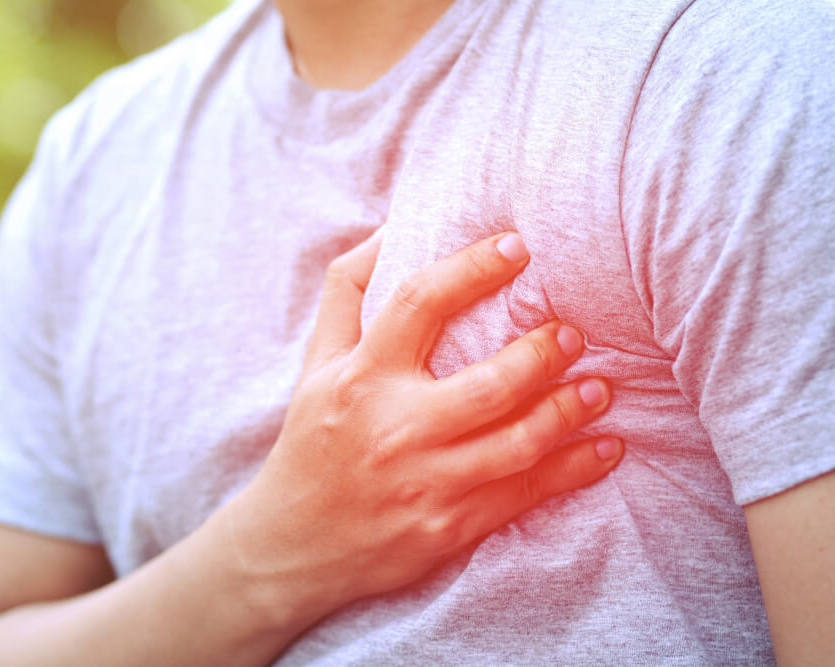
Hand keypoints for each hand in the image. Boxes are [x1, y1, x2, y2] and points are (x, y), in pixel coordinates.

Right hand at [223, 229, 621, 629]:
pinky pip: (523, 494)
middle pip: (488, 385)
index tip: (517, 246)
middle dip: (542, 354)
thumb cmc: (312, 438)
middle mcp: (393, 427)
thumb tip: (392, 226)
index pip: (418, 304)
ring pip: (516, 443)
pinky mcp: (448, 527)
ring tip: (600, 387)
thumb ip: (348, 290)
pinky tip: (606, 448)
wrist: (295, 543)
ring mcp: (424, 482)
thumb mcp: (316, 361)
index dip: (472, 268)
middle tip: (573, 332)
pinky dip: (573, 470)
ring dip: (568, 412)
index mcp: (360, 376)